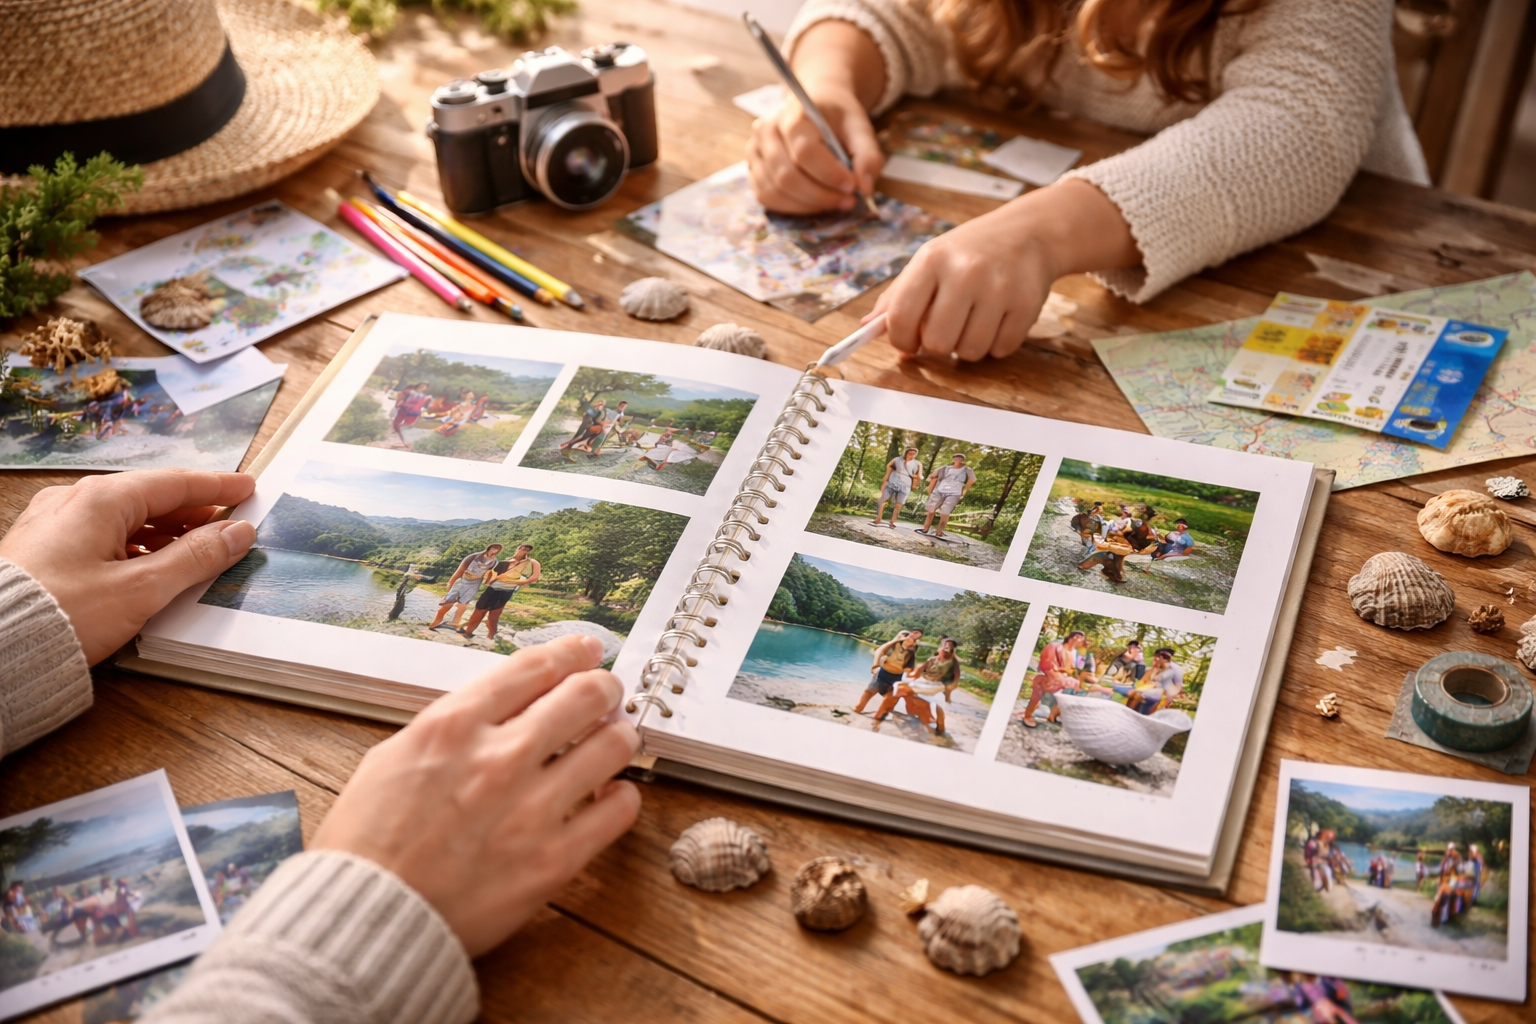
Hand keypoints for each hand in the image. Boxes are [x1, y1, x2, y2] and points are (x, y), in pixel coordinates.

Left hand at [0, 469, 256, 662]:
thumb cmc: (62, 614)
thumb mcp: (142, 588)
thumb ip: (196, 557)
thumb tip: (236, 533)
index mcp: (101, 500)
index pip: (174, 484)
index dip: (216, 488)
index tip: (246, 489)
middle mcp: (74, 502)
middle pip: (149, 499)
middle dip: (192, 513)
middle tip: (229, 523)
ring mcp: (54, 525)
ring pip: (125, 520)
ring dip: (165, 533)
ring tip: (197, 551)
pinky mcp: (43, 551)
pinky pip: (101, 537)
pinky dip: (136, 546)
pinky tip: (151, 568)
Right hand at [312, 635, 640, 956]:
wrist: (366, 920)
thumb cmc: (366, 846)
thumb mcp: (392, 758)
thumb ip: (450, 729)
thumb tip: (495, 711)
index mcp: (453, 726)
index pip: (533, 667)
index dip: (570, 653)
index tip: (586, 651)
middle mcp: (499, 758)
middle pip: (585, 694)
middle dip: (605, 687)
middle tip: (608, 692)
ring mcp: (531, 809)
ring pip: (613, 745)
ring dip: (620, 735)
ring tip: (616, 739)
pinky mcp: (553, 860)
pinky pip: (618, 811)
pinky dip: (622, 795)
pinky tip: (610, 795)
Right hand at [745, 20, 885, 213]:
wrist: (815, 105)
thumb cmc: (837, 117)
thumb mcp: (860, 127)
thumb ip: (867, 155)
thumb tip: (865, 188)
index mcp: (793, 113)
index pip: (804, 152)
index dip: (829, 175)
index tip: (852, 186)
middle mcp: (766, 130)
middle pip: (787, 176)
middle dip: (821, 196)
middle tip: (848, 201)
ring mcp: (754, 150)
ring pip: (775, 191)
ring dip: (808, 205)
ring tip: (835, 202)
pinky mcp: (753, 168)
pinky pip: (767, 197)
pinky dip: (793, 207)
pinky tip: (815, 202)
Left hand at [870, 178, 1140, 360]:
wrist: (1029, 233)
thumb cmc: (970, 252)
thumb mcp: (930, 261)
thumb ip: (897, 296)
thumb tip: (866, 328)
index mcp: (932, 260)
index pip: (901, 318)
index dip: (901, 340)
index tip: (909, 342)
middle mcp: (965, 272)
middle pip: (937, 343)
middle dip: (938, 345)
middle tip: (947, 329)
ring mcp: (999, 288)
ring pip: (969, 352)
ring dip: (968, 347)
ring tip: (973, 321)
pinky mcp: (1026, 304)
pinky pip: (1000, 350)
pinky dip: (995, 344)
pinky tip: (997, 320)